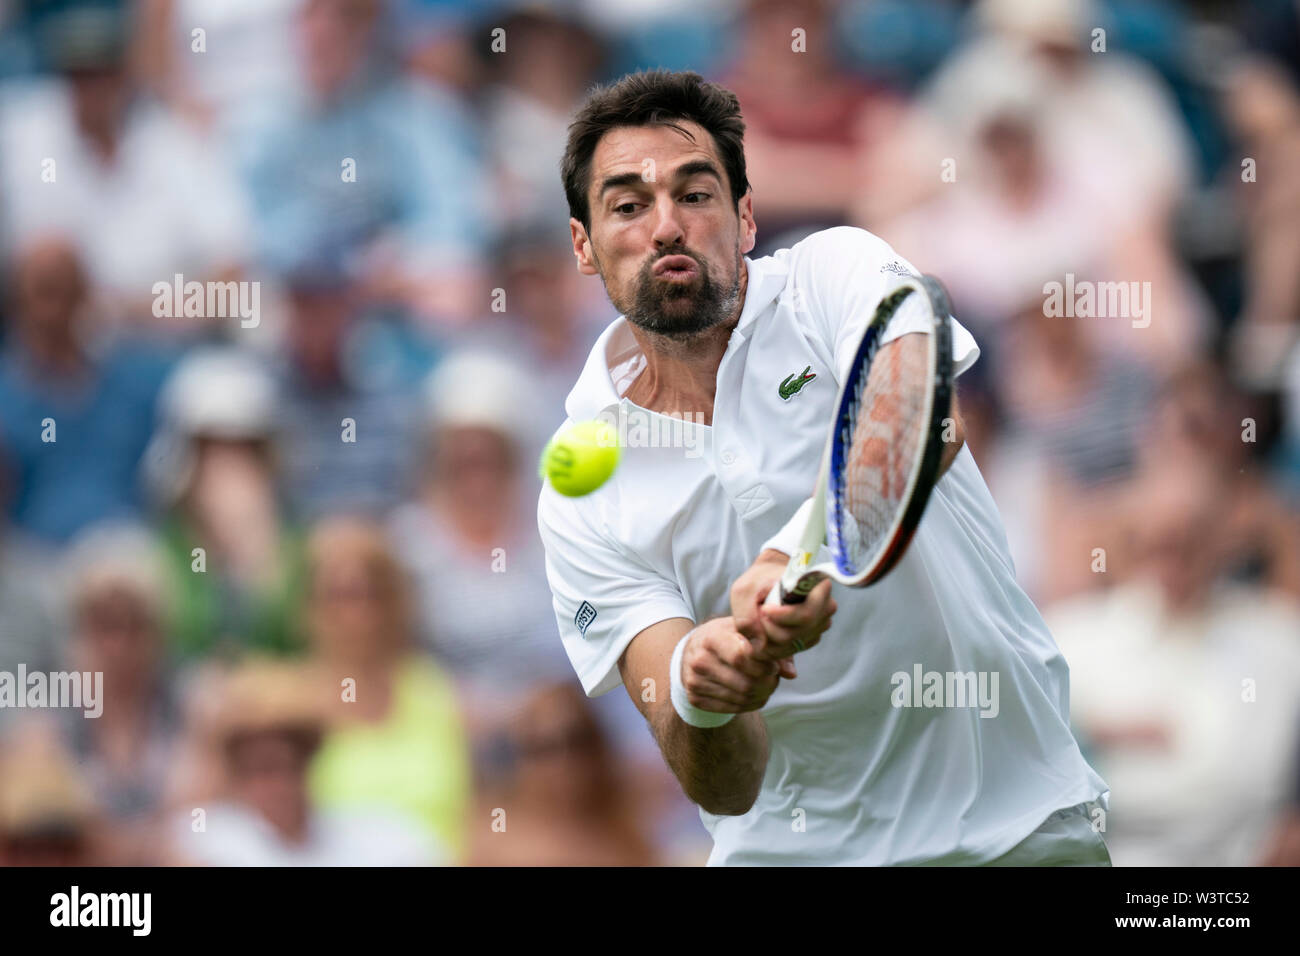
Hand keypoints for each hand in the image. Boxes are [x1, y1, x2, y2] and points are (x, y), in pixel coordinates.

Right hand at [678, 616, 783, 714]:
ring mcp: (694, 681)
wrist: (693, 649)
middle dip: (767, 684)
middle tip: (774, 678)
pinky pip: (731, 709)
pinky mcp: (694, 698)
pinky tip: (755, 694)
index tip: (773, 664)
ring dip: (761, 695)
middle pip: (745, 683)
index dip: (764, 665)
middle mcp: (699, 660)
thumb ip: (771, 648)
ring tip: (767, 685)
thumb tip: (791, 674)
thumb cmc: (727, 636)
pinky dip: (750, 704)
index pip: (742, 657)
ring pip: (741, 698)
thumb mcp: (746, 631)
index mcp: (711, 638)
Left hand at [730, 550, 836, 678]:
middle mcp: (826, 608)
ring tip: (760, 621)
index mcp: (818, 588)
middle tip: (758, 615)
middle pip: (796, 635)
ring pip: (791, 645)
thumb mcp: (745, 590)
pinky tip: (764, 631)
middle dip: (769, 630)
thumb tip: (759, 645)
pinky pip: (790, 650)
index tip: (763, 609)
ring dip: (768, 639)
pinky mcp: (812, 636)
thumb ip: (747, 616)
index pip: (806, 615)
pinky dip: (773, 646)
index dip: (781, 617)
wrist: (769, 577)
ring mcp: (821, 624)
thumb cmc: (758, 579)